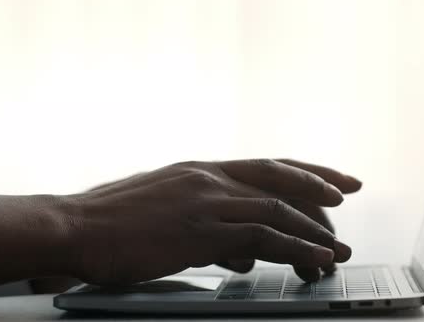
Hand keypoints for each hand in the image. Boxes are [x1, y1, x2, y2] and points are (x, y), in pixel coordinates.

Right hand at [62, 159, 361, 284]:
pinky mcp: (198, 231)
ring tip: (337, 248)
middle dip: (319, 183)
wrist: (74, 227)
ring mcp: (204, 202)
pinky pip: (260, 236)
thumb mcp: (166, 210)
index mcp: (199, 170)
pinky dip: (293, 247)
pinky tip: (313, 257)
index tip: (328, 179)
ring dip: (312, 230)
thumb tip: (241, 251)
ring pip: (276, 209)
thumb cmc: (113, 221)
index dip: (302, 170)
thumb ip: (208, 224)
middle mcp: (207, 178)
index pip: (263, 165)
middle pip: (278, 176)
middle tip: (349, 190)